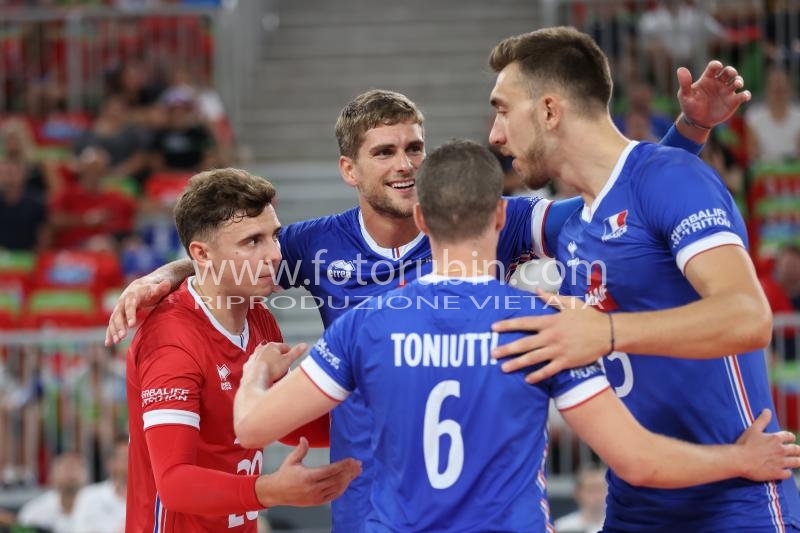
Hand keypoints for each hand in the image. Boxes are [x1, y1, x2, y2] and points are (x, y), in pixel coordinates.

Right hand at [104, 278, 170, 345]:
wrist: (139, 287)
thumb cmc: (150, 290)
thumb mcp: (156, 289)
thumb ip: (161, 288)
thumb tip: (167, 283)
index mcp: (132, 295)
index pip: (130, 305)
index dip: (130, 314)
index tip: (131, 325)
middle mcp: (122, 302)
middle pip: (119, 314)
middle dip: (119, 325)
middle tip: (122, 337)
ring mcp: (118, 309)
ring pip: (113, 320)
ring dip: (113, 331)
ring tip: (116, 342)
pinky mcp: (117, 316)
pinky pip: (111, 325)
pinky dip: (109, 333)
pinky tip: (108, 343)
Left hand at [242, 342, 306, 388]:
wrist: (255, 379)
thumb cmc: (270, 370)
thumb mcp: (288, 360)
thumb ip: (297, 352)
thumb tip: (304, 345)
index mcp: (272, 346)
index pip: (285, 347)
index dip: (291, 354)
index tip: (292, 360)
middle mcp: (262, 349)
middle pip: (275, 353)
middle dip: (280, 360)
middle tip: (283, 369)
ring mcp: (254, 356)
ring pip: (266, 359)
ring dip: (270, 364)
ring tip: (274, 374)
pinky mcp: (249, 365)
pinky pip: (257, 366)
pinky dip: (261, 369)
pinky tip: (265, 375)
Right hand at [255, 437, 360, 506]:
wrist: (276, 493)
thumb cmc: (284, 474)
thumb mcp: (291, 460)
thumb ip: (300, 450)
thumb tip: (304, 438)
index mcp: (308, 477)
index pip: (331, 470)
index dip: (344, 465)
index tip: (353, 460)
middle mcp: (314, 488)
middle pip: (337, 479)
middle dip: (350, 471)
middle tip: (359, 465)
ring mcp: (316, 496)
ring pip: (337, 488)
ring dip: (348, 480)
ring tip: (356, 472)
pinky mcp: (317, 502)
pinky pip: (333, 495)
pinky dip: (342, 489)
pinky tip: (347, 482)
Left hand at [491, 290, 609, 382]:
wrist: (608, 333)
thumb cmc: (588, 316)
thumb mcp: (570, 303)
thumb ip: (551, 298)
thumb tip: (537, 290)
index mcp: (551, 321)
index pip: (524, 323)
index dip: (508, 325)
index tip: (494, 327)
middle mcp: (551, 337)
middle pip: (525, 343)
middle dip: (507, 348)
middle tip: (492, 353)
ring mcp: (558, 351)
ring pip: (533, 358)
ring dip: (517, 364)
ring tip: (503, 368)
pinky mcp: (566, 362)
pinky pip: (549, 371)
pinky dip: (538, 375)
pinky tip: (527, 379)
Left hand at [677, 60, 750, 128]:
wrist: (697, 122)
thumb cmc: (690, 106)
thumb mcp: (685, 96)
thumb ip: (684, 83)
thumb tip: (680, 69)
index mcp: (708, 78)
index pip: (714, 67)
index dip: (716, 65)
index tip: (717, 66)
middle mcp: (719, 82)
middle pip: (728, 71)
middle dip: (731, 70)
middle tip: (731, 74)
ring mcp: (727, 91)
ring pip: (737, 81)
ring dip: (739, 80)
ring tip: (737, 84)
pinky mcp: (733, 101)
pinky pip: (743, 95)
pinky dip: (746, 94)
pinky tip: (744, 96)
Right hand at [736, 409, 799, 481]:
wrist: (739, 460)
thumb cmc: (744, 444)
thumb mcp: (753, 429)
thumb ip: (762, 420)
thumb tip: (768, 410)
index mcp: (776, 439)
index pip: (790, 436)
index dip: (790, 437)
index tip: (789, 439)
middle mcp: (781, 450)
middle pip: (797, 450)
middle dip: (797, 450)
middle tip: (796, 451)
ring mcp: (780, 463)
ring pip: (797, 462)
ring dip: (797, 461)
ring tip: (796, 461)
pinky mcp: (777, 473)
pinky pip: (788, 474)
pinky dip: (787, 472)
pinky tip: (784, 471)